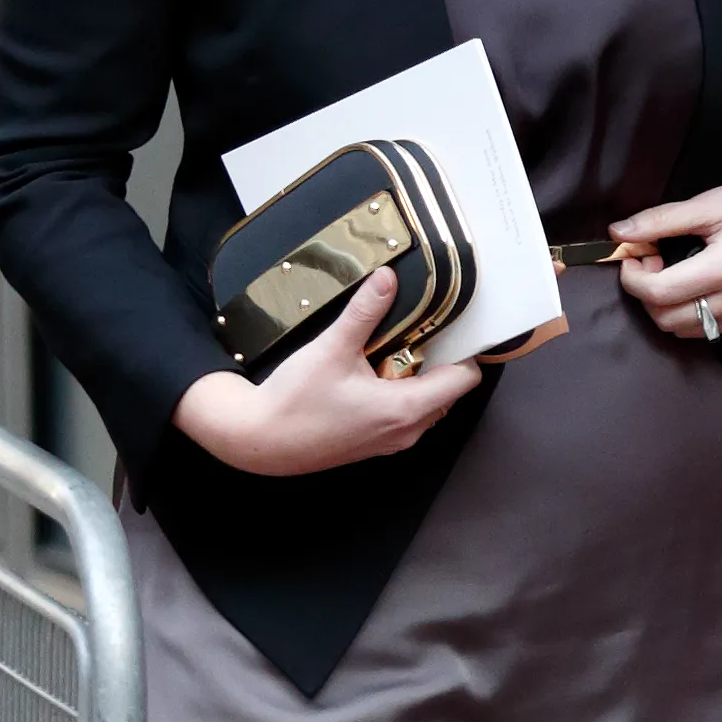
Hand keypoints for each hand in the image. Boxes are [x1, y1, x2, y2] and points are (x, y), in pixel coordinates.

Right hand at [170, 267, 482, 475]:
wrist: (255, 441)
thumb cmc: (293, 402)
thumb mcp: (332, 348)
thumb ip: (365, 312)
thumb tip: (388, 277)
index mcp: (405, 410)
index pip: (465, 380)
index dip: (467, 350)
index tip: (457, 325)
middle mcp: (405, 431)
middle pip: (450, 391)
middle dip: (442, 360)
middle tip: (424, 328)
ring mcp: (389, 442)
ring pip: (428, 404)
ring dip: (421, 377)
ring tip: (398, 346)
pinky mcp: (372, 444)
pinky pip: (406, 415)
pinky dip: (403, 392)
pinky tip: (377, 370)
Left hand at [612, 159, 721, 335]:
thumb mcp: (714, 202)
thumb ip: (662, 219)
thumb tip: (618, 233)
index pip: (657, 293)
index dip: (633, 276)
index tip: (636, 253)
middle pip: (665, 319)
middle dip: (647, 293)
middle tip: (655, 259)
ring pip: (685, 330)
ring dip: (667, 306)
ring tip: (677, 270)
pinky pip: (709, 329)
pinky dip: (691, 312)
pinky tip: (699, 282)